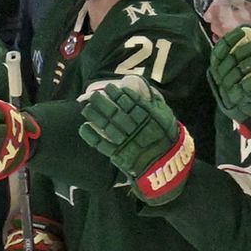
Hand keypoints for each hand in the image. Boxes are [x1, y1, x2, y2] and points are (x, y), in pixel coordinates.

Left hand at [78, 75, 193, 203]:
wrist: (166, 163)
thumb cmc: (166, 137)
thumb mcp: (165, 115)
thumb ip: (154, 102)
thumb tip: (142, 88)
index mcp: (146, 117)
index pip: (129, 102)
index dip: (117, 94)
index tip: (108, 87)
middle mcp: (134, 127)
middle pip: (115, 112)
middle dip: (102, 102)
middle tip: (94, 95)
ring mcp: (125, 141)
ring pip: (107, 126)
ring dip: (95, 116)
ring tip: (86, 107)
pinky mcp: (118, 154)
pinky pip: (102, 145)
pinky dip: (92, 137)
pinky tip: (84, 127)